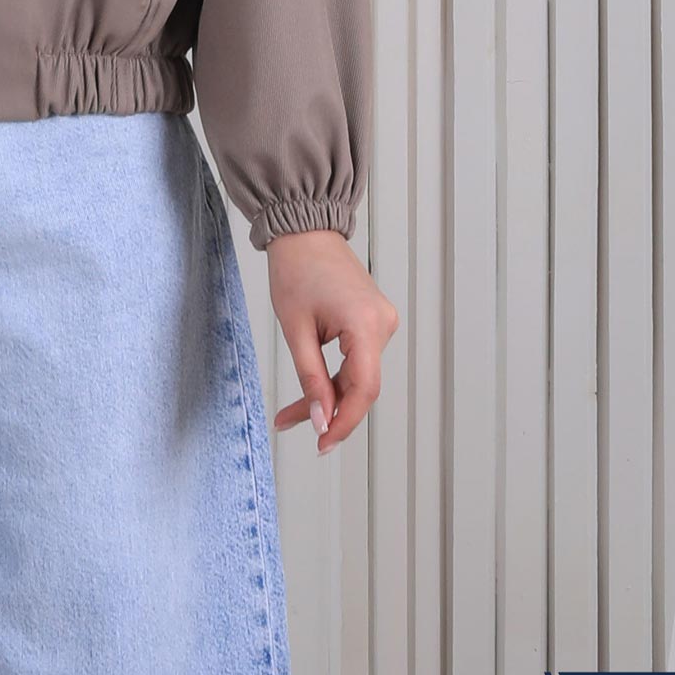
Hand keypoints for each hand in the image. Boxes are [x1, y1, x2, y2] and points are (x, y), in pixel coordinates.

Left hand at [267, 231, 398, 454]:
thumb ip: (310, 377)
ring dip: (328, 395)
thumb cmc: (296, 269)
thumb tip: (321, 419)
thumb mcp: (295, 328)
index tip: (322, 443)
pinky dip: (334, 377)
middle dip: (328, 410)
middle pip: (361, 386)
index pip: (364, 390)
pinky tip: (312, 391)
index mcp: (366, 325)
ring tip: (291, 412)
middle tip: (291, 424)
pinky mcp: (372, 322)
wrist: (303, 230)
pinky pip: (356, 360)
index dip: (344, 422)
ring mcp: (381, 323)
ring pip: (357, 376)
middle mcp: (383, 325)